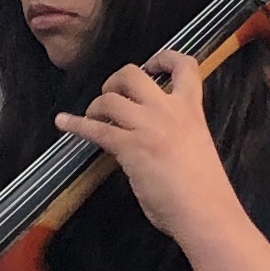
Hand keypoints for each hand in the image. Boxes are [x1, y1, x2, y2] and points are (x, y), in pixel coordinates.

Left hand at [56, 48, 227, 242]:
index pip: (185, 67)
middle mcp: (169, 111)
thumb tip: (148, 138)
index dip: (165, 58)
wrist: (206, 212)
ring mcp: (148, 127)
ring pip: (110, 98)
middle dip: (115, 81)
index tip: (152, 65)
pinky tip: (63, 122)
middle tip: (112, 96)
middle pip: (133, 74)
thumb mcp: (195, 147)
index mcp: (192, 110)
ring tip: (94, 117)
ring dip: (96, 105)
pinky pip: (95, 128)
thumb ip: (174, 134)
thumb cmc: (206, 191)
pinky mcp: (129, 147)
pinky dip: (75, 124)